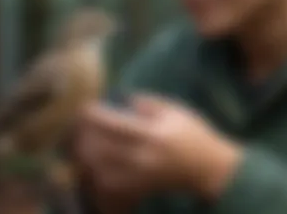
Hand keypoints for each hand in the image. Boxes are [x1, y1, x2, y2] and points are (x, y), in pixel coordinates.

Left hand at [77, 95, 242, 205]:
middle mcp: (143, 156)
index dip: (94, 116)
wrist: (209, 167)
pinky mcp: (142, 187)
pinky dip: (97, 176)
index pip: (114, 125)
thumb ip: (149, 103)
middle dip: (83, 136)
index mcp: (152, 134)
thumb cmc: (193, 133)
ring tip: (81, 143)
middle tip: (77, 125)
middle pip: (101, 149)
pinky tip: (93, 164)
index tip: (84, 107)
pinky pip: (111, 187)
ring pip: (101, 170)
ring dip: (86, 157)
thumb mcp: (175, 110)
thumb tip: (124, 98)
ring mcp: (141, 176)